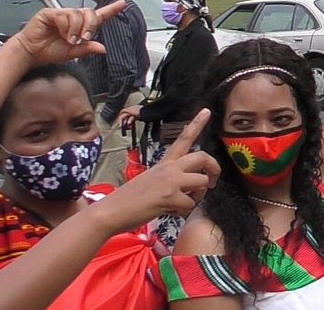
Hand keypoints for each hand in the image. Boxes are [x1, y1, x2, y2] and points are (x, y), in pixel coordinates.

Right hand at [4, 2, 127, 65]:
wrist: (32, 52)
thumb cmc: (50, 51)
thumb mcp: (72, 52)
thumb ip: (87, 49)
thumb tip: (102, 48)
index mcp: (81, 26)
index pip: (98, 15)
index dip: (111, 9)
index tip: (122, 4)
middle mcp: (73, 17)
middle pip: (90, 13)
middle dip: (90, 26)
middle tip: (84, 38)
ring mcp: (62, 14)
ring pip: (77, 14)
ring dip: (76, 28)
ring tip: (69, 39)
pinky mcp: (50, 12)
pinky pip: (64, 15)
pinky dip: (66, 26)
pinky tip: (62, 34)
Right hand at [91, 109, 220, 232]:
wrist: (110, 212)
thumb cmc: (129, 200)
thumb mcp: (150, 180)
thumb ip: (170, 178)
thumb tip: (188, 186)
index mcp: (164, 163)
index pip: (183, 139)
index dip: (196, 124)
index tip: (206, 111)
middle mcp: (169, 168)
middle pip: (202, 157)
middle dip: (214, 168)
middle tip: (212, 182)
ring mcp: (170, 181)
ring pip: (202, 182)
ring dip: (197, 196)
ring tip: (181, 203)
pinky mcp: (170, 196)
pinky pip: (190, 203)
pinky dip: (183, 211)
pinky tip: (169, 211)